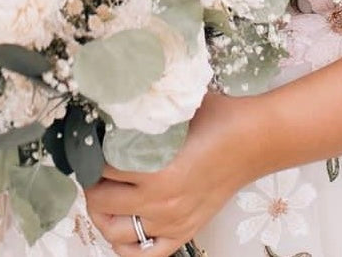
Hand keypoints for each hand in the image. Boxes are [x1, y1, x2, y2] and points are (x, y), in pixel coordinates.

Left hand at [85, 91, 263, 256]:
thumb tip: (112, 101)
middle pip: (101, 201)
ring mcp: (171, 222)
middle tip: (91, 167)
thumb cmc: (218, 117)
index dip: (90, 153)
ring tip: (102, 195)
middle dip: (91, 183)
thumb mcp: (174, 107)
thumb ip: (144, 110)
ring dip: (101, 215)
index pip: (101, 168)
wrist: (253, 139)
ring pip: (115, 233)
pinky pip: (146, 255)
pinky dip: (126, 248)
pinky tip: (122, 228)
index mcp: (156, 170)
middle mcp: (160, 202)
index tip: (88, 143)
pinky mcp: (183, 232)